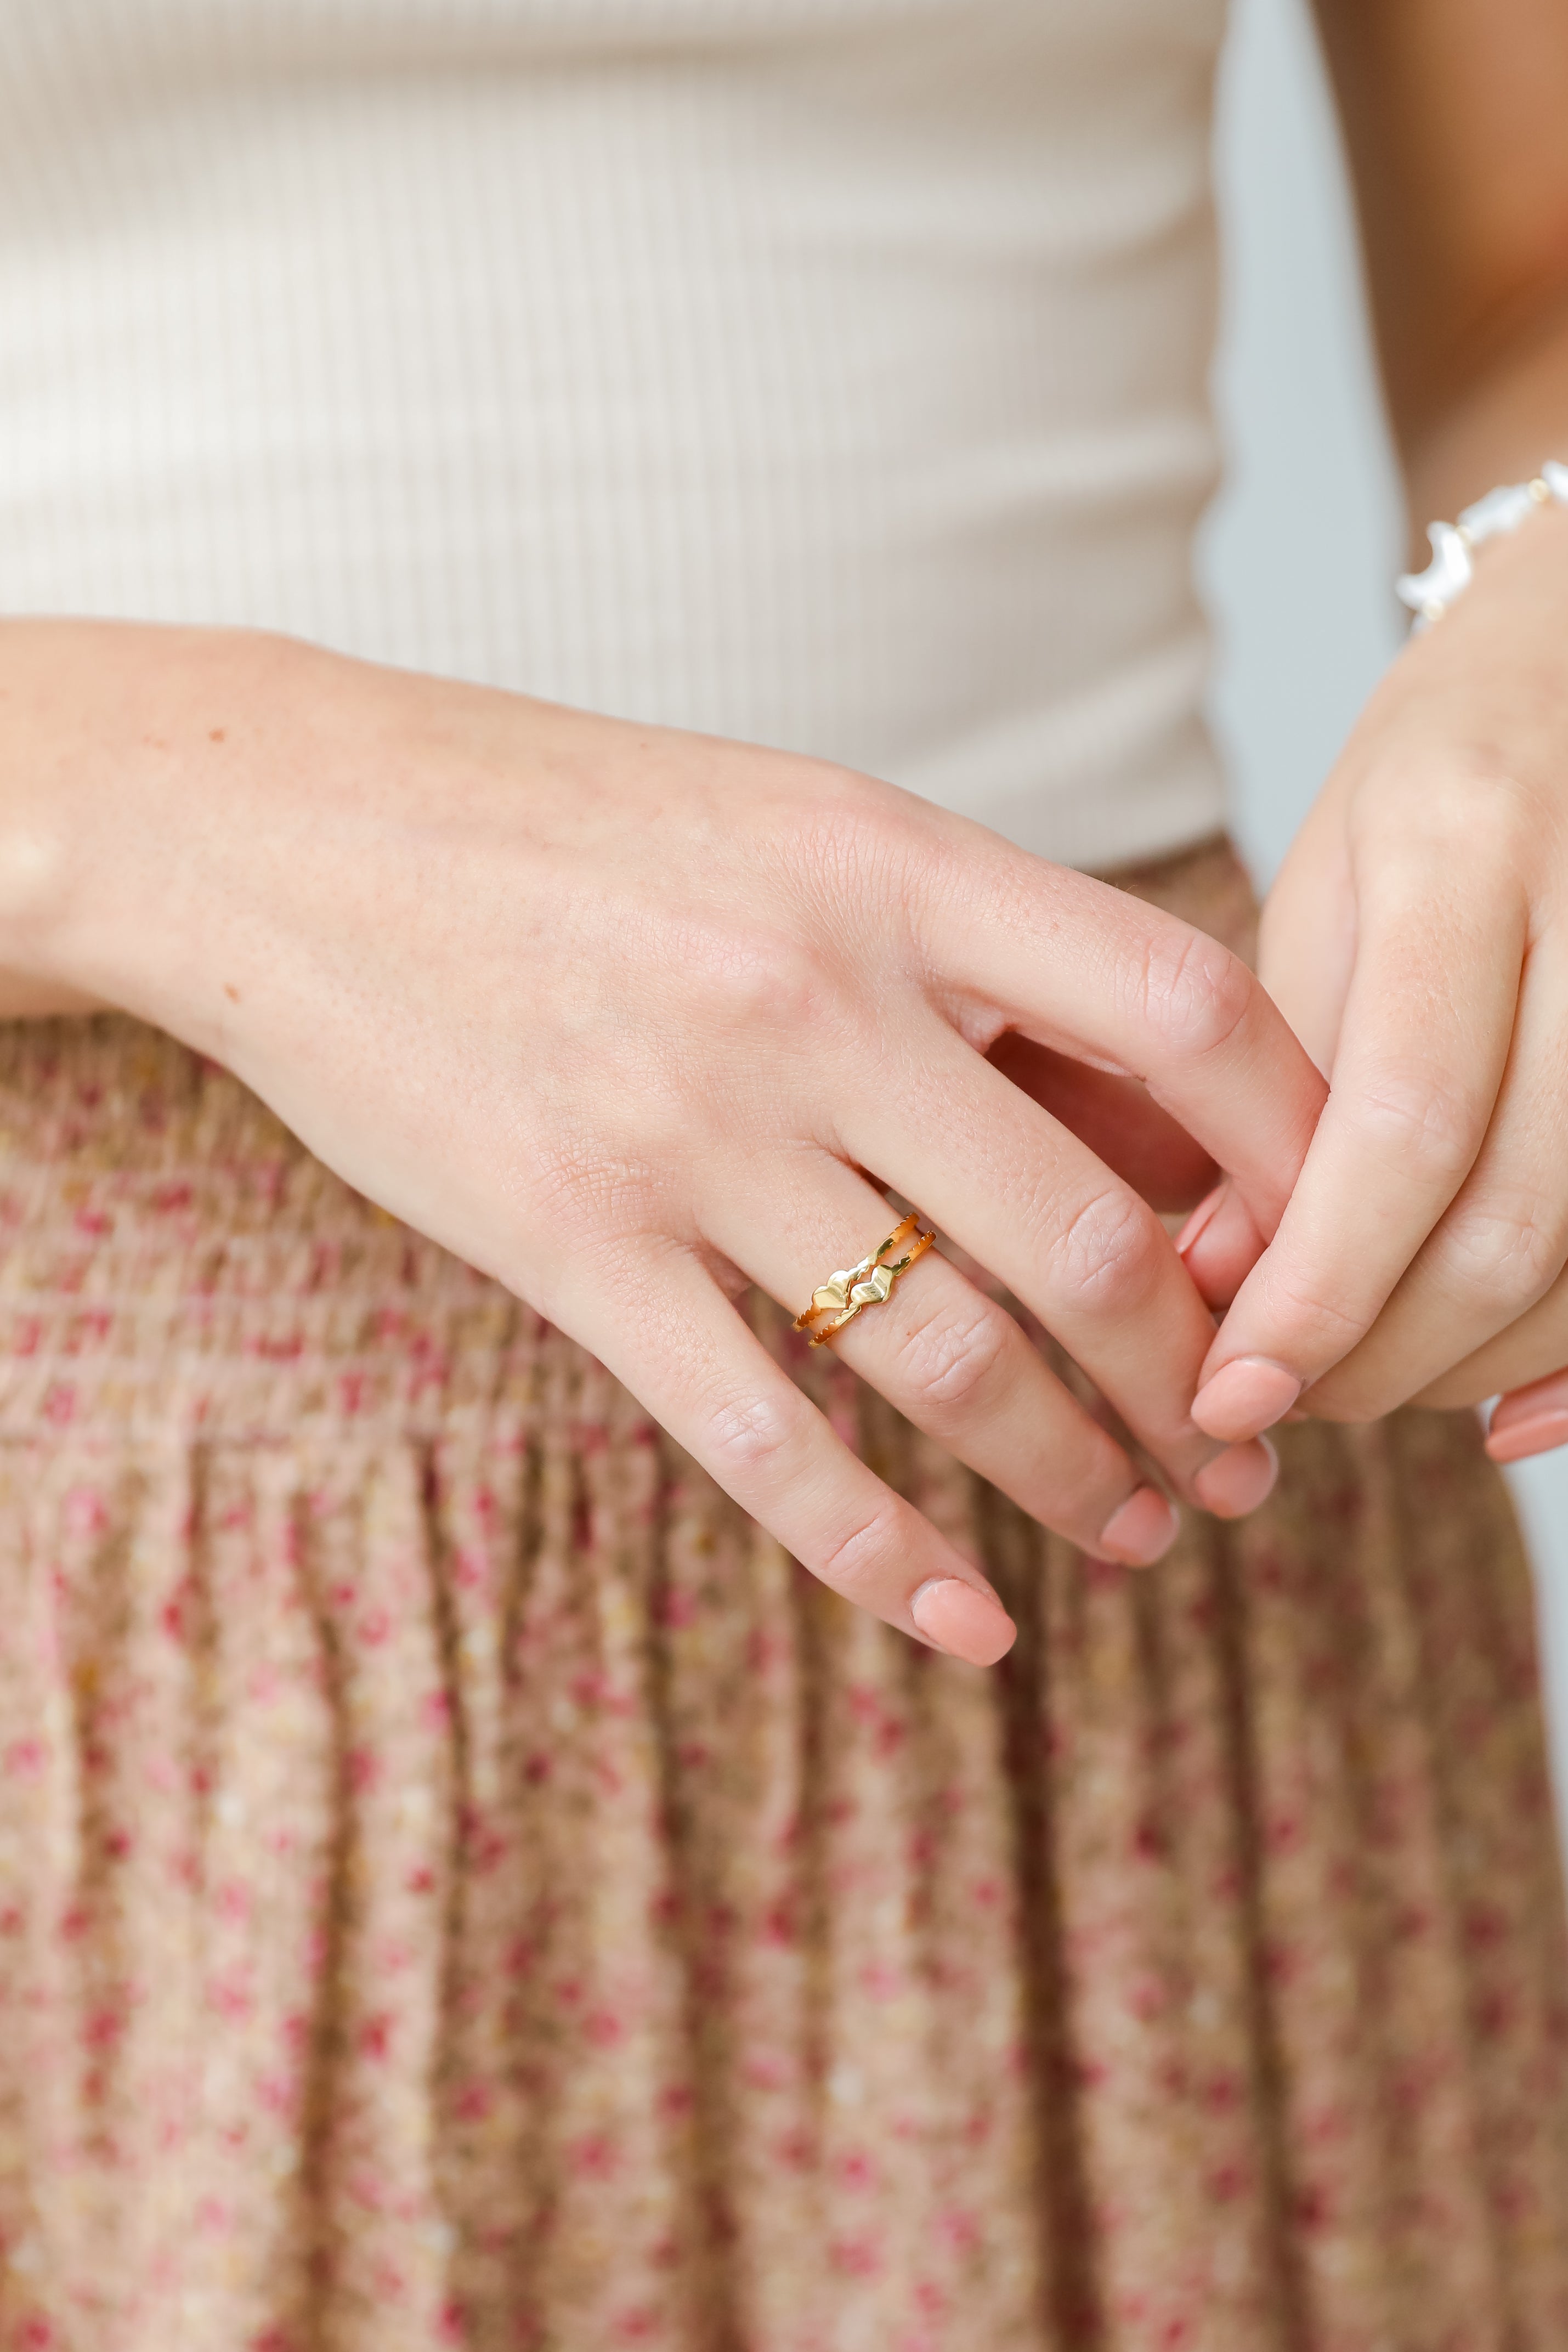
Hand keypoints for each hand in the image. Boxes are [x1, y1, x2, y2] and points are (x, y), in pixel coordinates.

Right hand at [6, 622, 1326, 1663]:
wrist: (286, 827)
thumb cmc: (564, 825)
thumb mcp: (791, 828)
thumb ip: (958, 955)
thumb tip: (1137, 1117)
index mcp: (885, 862)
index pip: (1179, 1007)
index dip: (1291, 1143)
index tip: (1316, 1242)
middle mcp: (804, 998)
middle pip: (1083, 1231)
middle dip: (1195, 1372)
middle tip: (1242, 1448)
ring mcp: (682, 1129)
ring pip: (944, 1356)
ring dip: (1070, 1471)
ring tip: (1136, 1531)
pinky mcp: (568, 1244)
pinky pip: (764, 1439)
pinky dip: (885, 1557)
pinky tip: (968, 1624)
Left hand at [1179, 503, 1567, 1451]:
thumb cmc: (1443, 784)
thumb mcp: (1329, 890)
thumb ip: (1280, 1080)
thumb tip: (1224, 1283)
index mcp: (1469, 842)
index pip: (1404, 1121)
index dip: (1317, 1287)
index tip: (1229, 1391)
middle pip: (1517, 1215)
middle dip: (1384, 1353)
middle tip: (1279, 1404)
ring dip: (1469, 1365)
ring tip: (1360, 1385)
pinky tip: (1501, 1411)